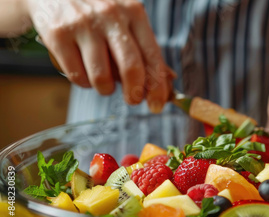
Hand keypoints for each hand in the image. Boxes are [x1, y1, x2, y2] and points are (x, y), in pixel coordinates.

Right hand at [26, 0, 173, 112]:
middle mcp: (110, 16)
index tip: (156, 105)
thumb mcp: (124, 18)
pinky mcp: (58, 34)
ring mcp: (83, 24)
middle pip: (131, 68)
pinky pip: (77, 76)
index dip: (157, 87)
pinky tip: (84, 72)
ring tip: (103, 82)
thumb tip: (161, 84)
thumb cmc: (96, 10)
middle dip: (134, 93)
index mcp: (134, 12)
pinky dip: (84, 82)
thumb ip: (141, 47)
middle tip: (132, 100)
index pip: (153, 56)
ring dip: (105, 89)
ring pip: (102, 78)